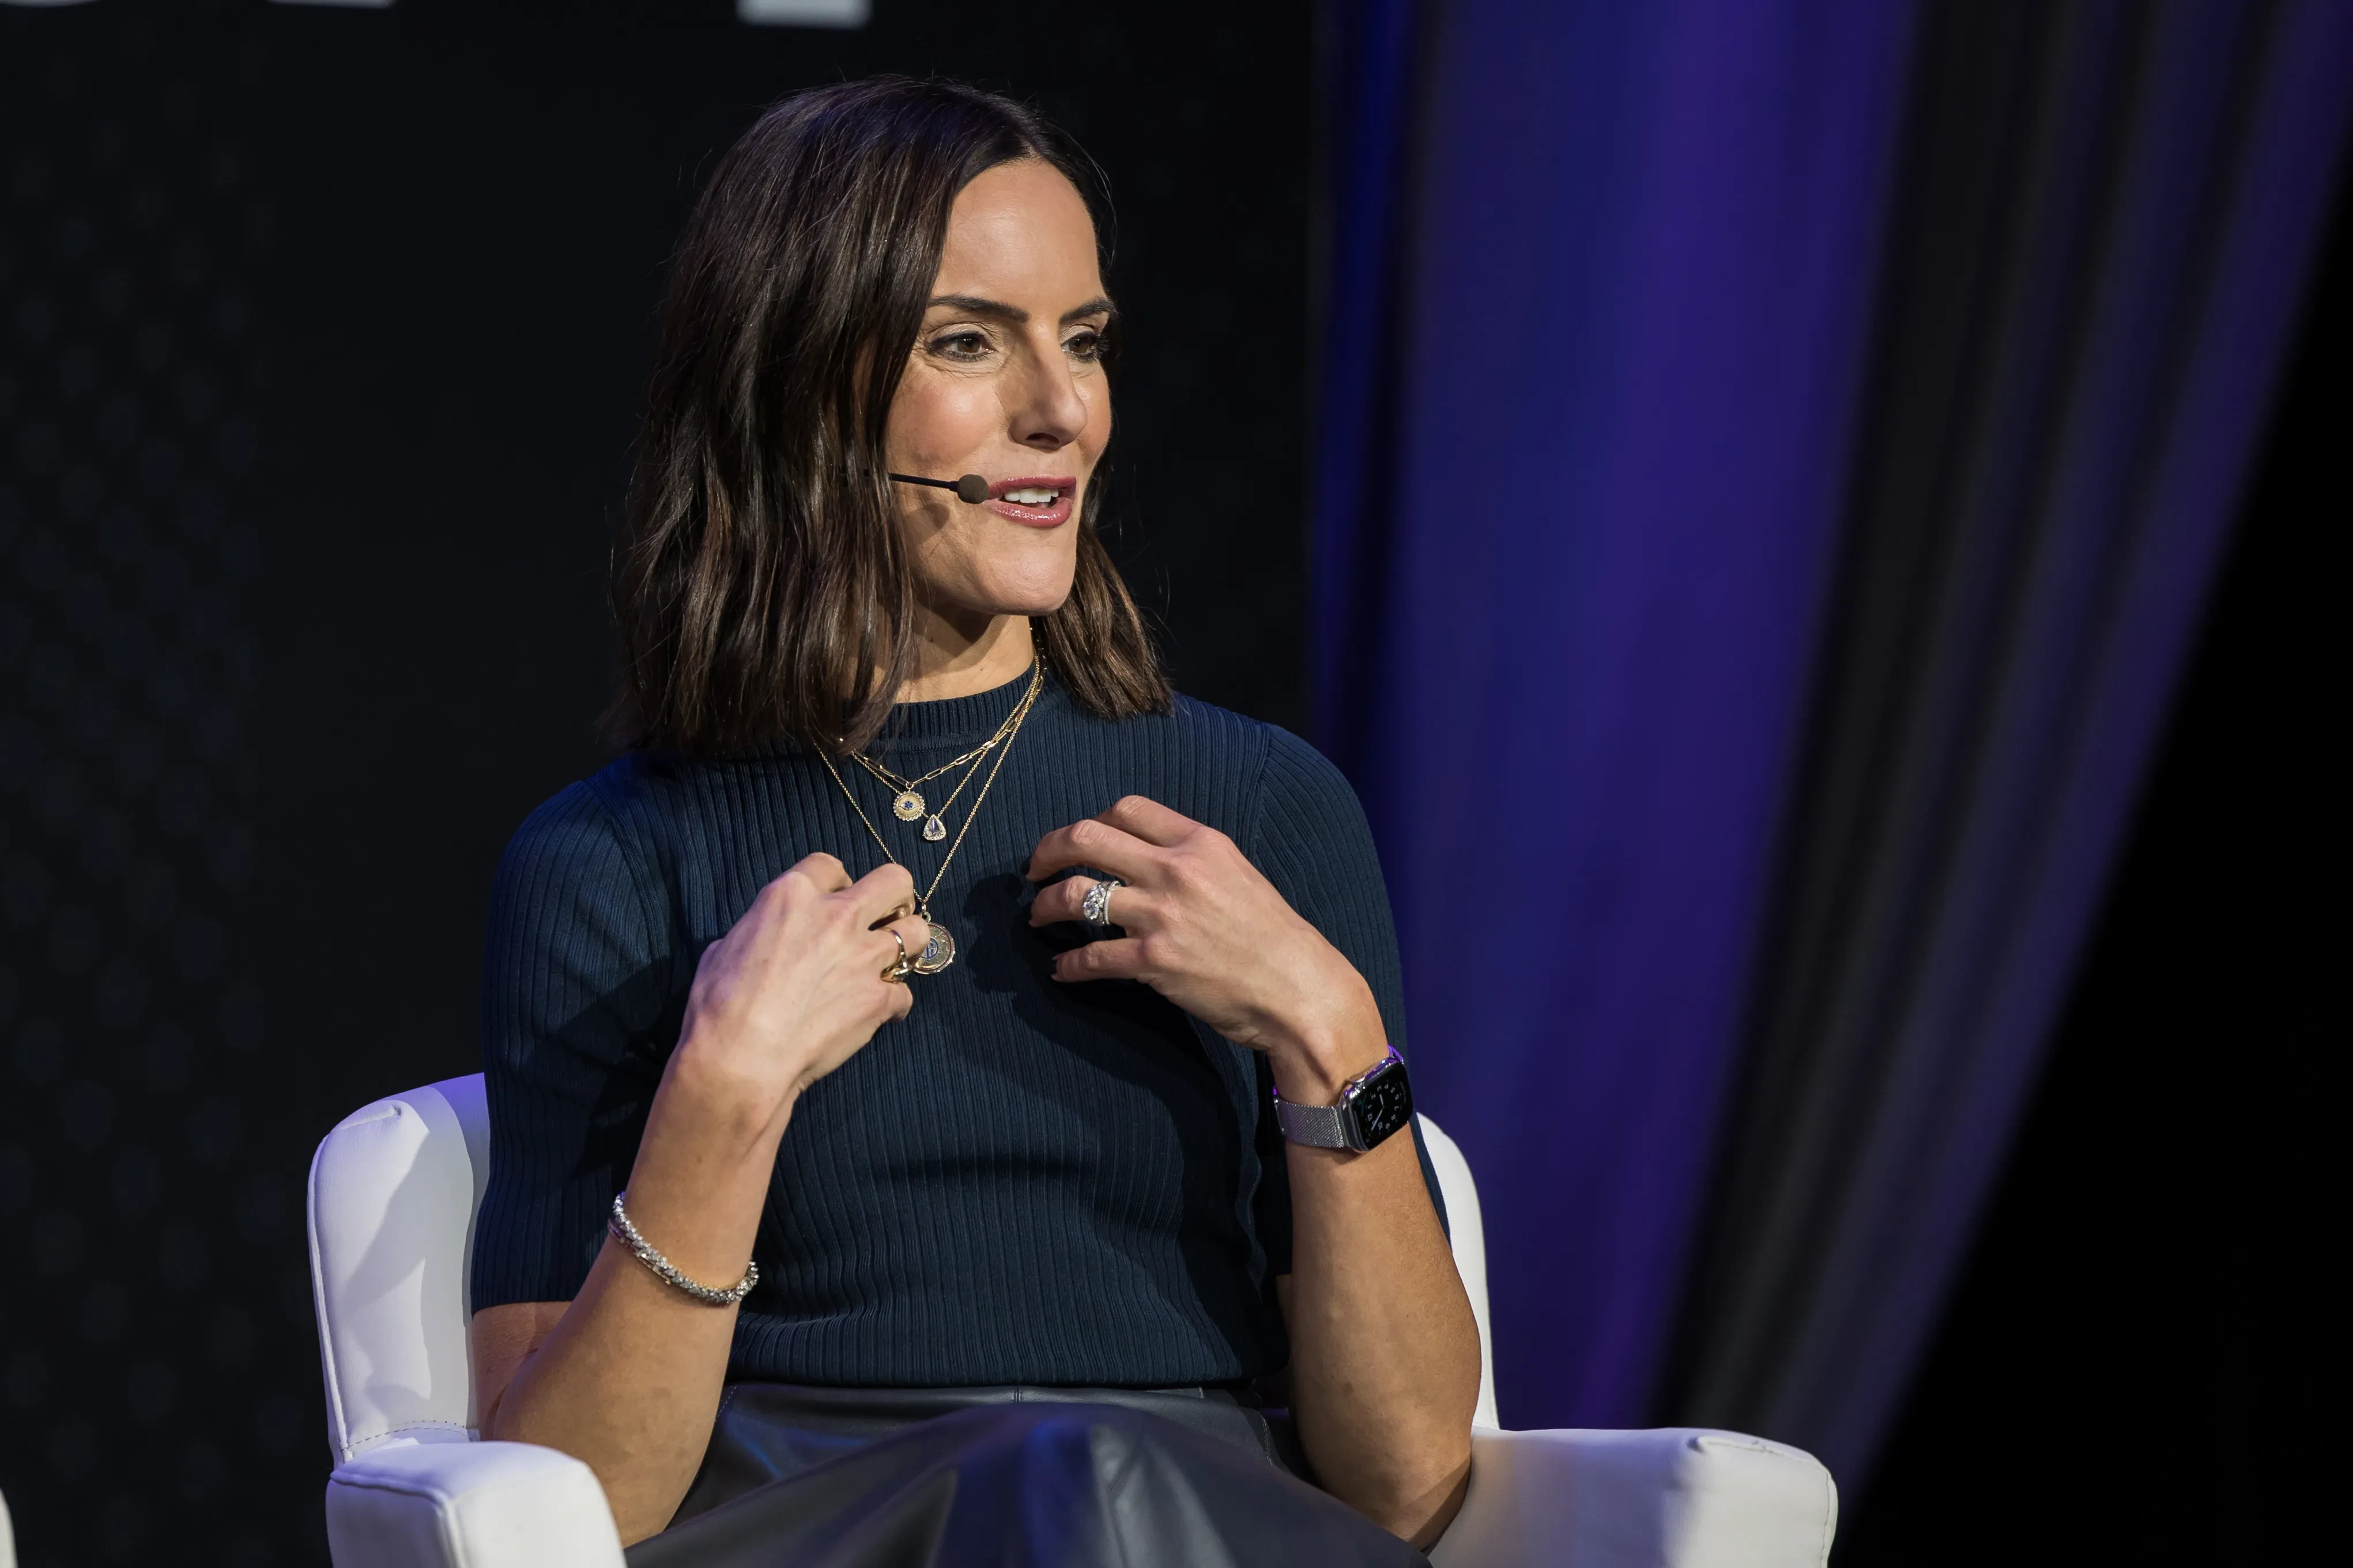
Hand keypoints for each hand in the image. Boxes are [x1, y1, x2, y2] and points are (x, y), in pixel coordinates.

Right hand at [674, 854, 930, 1117]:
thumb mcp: (724, 948)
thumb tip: (762, 939)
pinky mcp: (879, 998)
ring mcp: (864, 957)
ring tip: (890, 962)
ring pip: (917, 931)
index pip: (831, 865)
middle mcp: (837, 916)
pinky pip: (904, 994)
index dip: (836, 883)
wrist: (740, 1058)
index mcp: (793, 895)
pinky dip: (893, 1004)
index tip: (833, 901)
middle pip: (894, 880)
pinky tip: (877, 1013)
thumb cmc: (719, 1005)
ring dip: (906, 945)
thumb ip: (757, 931)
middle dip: (894, 896)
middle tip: (883, 917)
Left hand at [1026, 796, 1385, 1096]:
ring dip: (1046, 905)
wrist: (1300, 990)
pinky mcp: (1153, 961)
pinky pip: (1090, 956)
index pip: (1127, 808)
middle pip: (1087, 837)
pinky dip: (1068, 965)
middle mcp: (1177, 870)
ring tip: (1038, 915)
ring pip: (1076, 893)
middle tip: (1034, 869)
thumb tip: (1146, 863)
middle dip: (1048, 850)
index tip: (1079, 841)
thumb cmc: (1275, 939)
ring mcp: (1162, 915)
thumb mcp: (1238, 876)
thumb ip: (1193, 862)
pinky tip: (1062, 970)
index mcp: (1200, 842)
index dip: (1092, 821)